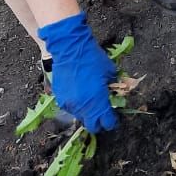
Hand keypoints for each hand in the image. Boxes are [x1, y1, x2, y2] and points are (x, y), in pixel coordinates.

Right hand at [38, 11, 117, 132]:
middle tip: (103, 114)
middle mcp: (83, 107)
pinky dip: (77, 105)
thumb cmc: (93, 59)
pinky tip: (79, 93)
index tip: (114, 119)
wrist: (70, 49)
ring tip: (90, 100)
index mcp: (98, 101)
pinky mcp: (60, 99)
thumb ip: (113, 86)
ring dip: (87, 113)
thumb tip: (115, 94)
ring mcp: (70, 104)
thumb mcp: (110, 72)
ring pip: (80, 117)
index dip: (112, 122)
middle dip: (99, 123)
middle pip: (92, 126)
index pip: (106, 123)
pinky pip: (71, 108)